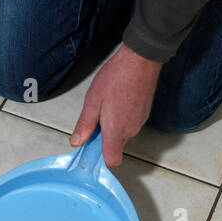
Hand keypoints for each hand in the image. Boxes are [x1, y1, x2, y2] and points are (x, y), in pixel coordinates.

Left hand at [70, 43, 162, 166]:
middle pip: (115, 146)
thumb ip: (85, 125)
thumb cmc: (117, 77)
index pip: (112, 160)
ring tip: (107, 105)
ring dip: (113, 126)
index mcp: (116, 130)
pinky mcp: (144, 113)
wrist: (140, 60)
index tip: (90, 146)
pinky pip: (130, 123)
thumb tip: (77, 141)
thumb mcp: (92, 101)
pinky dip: (122, 117)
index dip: (101, 157)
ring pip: (123, 133)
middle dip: (104, 137)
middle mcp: (130, 130)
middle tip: (95, 118)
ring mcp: (140, 122)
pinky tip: (117, 101)